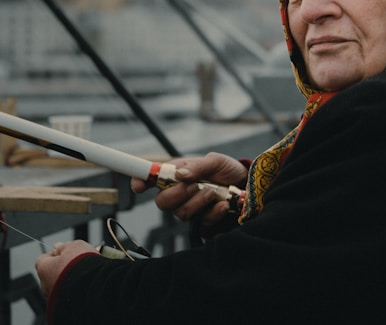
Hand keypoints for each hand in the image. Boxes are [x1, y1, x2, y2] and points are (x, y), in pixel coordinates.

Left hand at [35, 240, 98, 296]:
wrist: (93, 285)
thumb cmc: (81, 265)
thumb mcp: (74, 246)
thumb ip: (64, 246)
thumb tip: (57, 247)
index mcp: (43, 269)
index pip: (42, 259)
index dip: (53, 254)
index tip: (64, 251)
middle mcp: (45, 285)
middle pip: (51, 273)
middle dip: (61, 268)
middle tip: (75, 262)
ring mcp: (55, 298)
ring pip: (60, 285)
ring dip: (69, 280)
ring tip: (84, 273)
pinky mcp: (65, 306)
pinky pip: (68, 295)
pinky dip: (74, 290)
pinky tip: (86, 284)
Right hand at [131, 152, 247, 226]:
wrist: (248, 186)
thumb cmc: (228, 171)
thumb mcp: (215, 161)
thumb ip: (197, 166)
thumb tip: (179, 174)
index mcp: (177, 175)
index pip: (151, 179)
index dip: (140, 182)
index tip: (138, 186)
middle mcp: (179, 194)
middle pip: (161, 203)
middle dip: (177, 194)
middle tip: (195, 185)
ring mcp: (190, 210)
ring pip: (181, 214)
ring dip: (197, 202)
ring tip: (213, 192)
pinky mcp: (203, 223)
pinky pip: (200, 223)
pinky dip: (212, 213)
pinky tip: (222, 205)